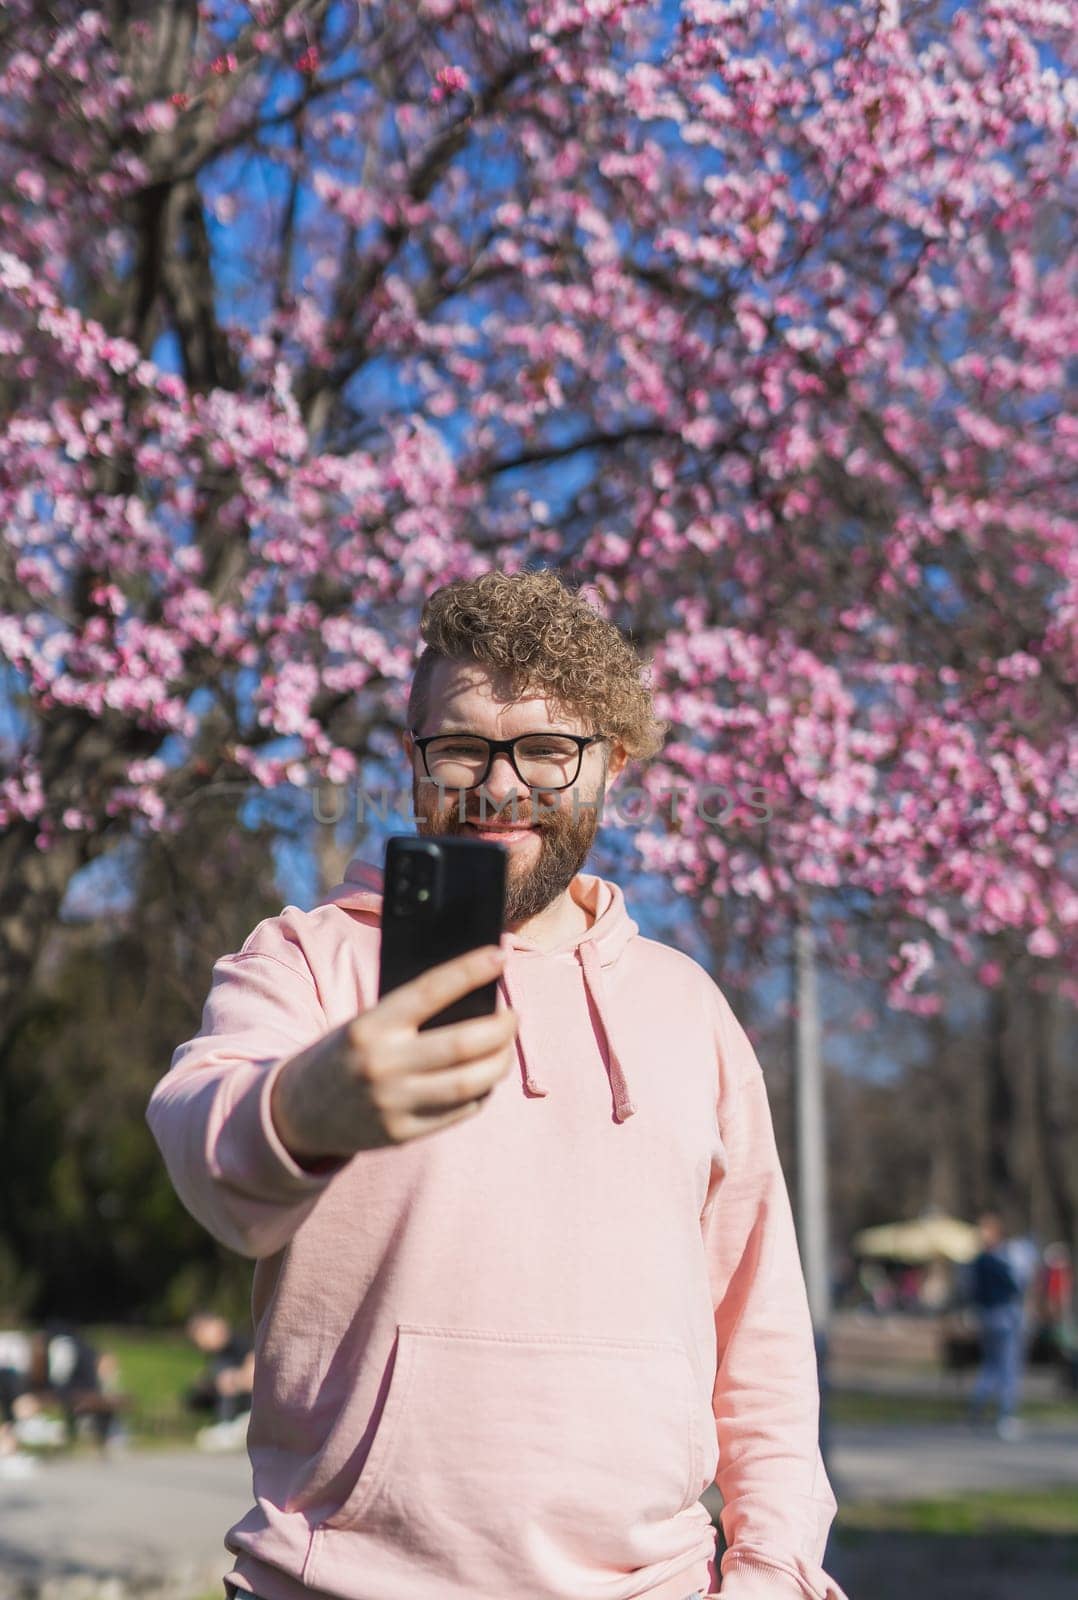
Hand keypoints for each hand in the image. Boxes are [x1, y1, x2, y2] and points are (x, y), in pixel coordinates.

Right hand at [271, 946, 515, 1165]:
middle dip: (501, 1027)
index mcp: (369, 1026)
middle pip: (463, 1044)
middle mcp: (382, 1065)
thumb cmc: (342, 1053)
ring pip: (471, 1083)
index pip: (431, 990)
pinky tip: (484, 1076)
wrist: (296, 1112)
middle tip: (514, 1014)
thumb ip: (409, 1015)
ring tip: (504, 1046)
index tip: (501, 954)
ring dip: (500, 1061)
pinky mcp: (402, 1133)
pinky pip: (460, 1111)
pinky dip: (481, 1090)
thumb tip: (472, 998)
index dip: (471, 970)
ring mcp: (393, 1104)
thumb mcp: (363, 1023)